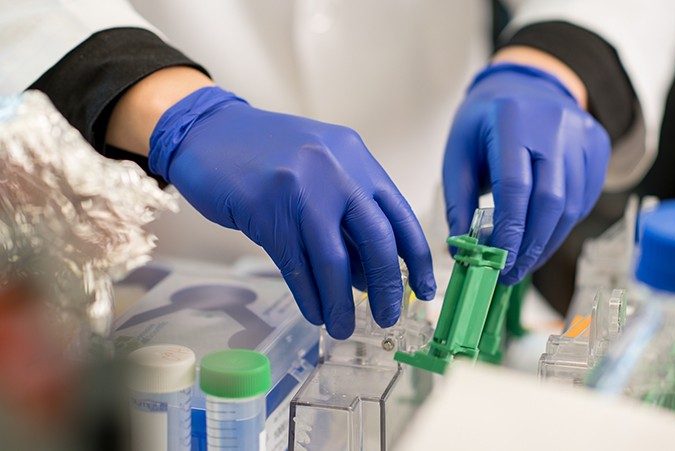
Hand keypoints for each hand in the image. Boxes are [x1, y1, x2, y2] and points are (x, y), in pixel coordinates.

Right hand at [148, 87, 435, 338]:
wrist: (208, 131)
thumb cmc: (269, 156)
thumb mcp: (321, 171)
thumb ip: (348, 215)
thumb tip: (371, 276)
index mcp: (357, 158)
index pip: (400, 215)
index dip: (417, 258)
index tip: (424, 289)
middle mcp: (336, 170)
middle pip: (377, 240)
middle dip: (387, 286)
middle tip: (387, 316)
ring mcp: (302, 188)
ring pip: (334, 261)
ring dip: (341, 302)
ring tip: (344, 326)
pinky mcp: (266, 209)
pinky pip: (296, 265)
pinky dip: (309, 295)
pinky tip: (315, 312)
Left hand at [443, 63, 610, 284]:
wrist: (526, 82)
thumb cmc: (485, 121)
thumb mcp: (459, 152)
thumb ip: (458, 200)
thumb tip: (462, 249)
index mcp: (512, 119)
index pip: (515, 186)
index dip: (509, 231)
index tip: (498, 262)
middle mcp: (554, 123)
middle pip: (551, 199)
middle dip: (532, 245)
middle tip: (512, 273)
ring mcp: (582, 133)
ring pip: (573, 203)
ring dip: (549, 240)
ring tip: (525, 263)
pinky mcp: (598, 144)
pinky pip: (585, 196)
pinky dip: (564, 223)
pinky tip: (543, 235)